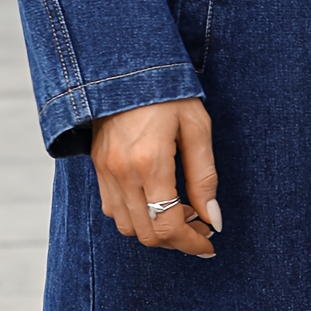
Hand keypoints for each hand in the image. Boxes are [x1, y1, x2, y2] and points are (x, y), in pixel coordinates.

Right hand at [90, 98, 220, 257]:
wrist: (125, 66)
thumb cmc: (169, 92)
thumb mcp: (197, 128)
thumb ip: (205, 178)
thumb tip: (213, 219)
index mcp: (150, 162)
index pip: (168, 226)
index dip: (192, 243)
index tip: (209, 243)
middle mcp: (122, 172)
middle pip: (147, 234)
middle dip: (176, 240)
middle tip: (199, 224)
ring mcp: (105, 171)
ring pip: (128, 227)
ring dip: (155, 230)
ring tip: (180, 210)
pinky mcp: (98, 167)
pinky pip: (112, 209)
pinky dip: (136, 216)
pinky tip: (156, 199)